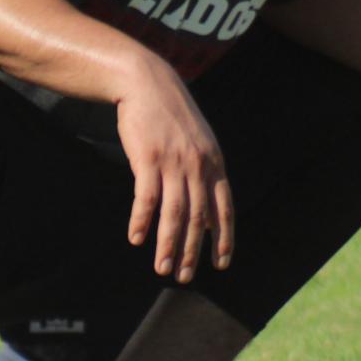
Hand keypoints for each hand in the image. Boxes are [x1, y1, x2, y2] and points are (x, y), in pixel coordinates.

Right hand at [116, 56, 234, 283]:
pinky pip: (147, 198)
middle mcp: (198, 165)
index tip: (221, 264)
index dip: (224, 238)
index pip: (225, 208)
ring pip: (174, 214)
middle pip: (198, 218)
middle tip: (185, 277)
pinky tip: (136, 238)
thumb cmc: (170, 115)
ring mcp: (174, 162)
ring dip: (168, 245)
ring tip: (163, 268)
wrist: (147, 83)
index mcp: (214, 163)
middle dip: (193, 251)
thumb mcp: (198, 141)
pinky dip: (141, 220)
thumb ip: (206, 172)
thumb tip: (209, 209)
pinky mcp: (148, 158)